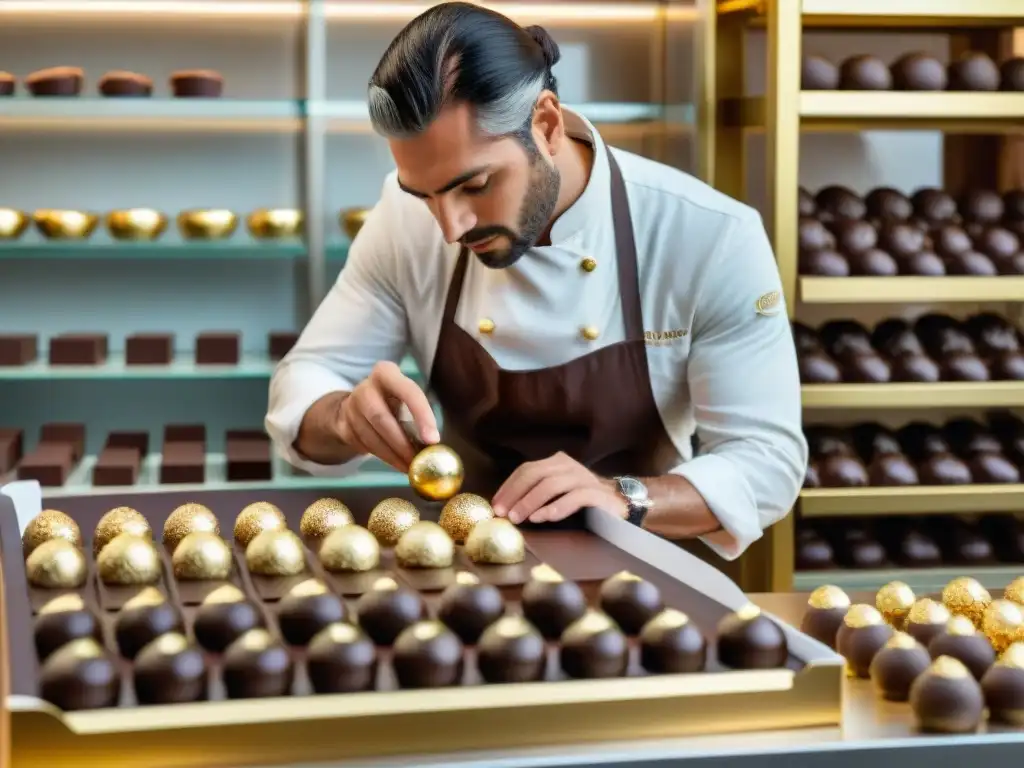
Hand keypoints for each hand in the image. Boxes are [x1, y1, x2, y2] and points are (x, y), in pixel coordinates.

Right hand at [337, 361, 438, 471]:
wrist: (357, 406)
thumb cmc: (392, 402)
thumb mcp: (405, 398)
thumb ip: (417, 415)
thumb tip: (433, 445)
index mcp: (386, 373)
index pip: (408, 391)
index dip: (421, 416)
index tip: (433, 440)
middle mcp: (365, 387)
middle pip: (382, 418)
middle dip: (402, 443)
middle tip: (418, 461)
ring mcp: (350, 407)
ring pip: (371, 436)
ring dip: (393, 455)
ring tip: (410, 466)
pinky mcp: (343, 425)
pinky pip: (364, 445)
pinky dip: (384, 457)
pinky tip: (397, 462)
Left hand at [491, 452, 627, 523]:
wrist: (621, 505)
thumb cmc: (582, 503)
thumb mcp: (557, 493)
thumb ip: (536, 494)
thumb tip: (506, 507)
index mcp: (557, 462)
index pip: (526, 469)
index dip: (509, 486)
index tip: (496, 505)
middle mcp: (569, 466)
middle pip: (536, 474)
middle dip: (516, 493)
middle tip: (503, 512)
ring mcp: (584, 478)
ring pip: (552, 485)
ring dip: (531, 502)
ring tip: (518, 518)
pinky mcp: (597, 494)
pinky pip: (574, 498)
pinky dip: (556, 508)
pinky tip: (543, 518)